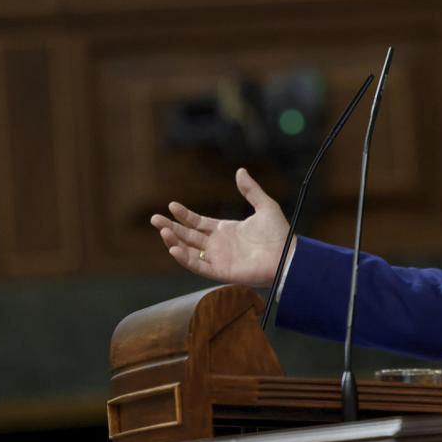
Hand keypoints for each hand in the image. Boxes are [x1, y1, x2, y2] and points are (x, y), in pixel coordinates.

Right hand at [149, 167, 289, 287]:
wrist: (287, 256)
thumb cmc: (279, 234)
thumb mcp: (265, 206)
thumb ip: (251, 190)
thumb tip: (240, 171)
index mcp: (225, 230)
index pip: (198, 222)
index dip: (184, 215)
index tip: (171, 205)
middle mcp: (218, 245)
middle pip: (188, 235)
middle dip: (171, 227)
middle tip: (154, 218)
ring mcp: (218, 258)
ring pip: (189, 250)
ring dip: (174, 241)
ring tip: (162, 230)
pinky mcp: (220, 271)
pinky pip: (198, 266)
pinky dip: (185, 259)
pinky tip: (173, 248)